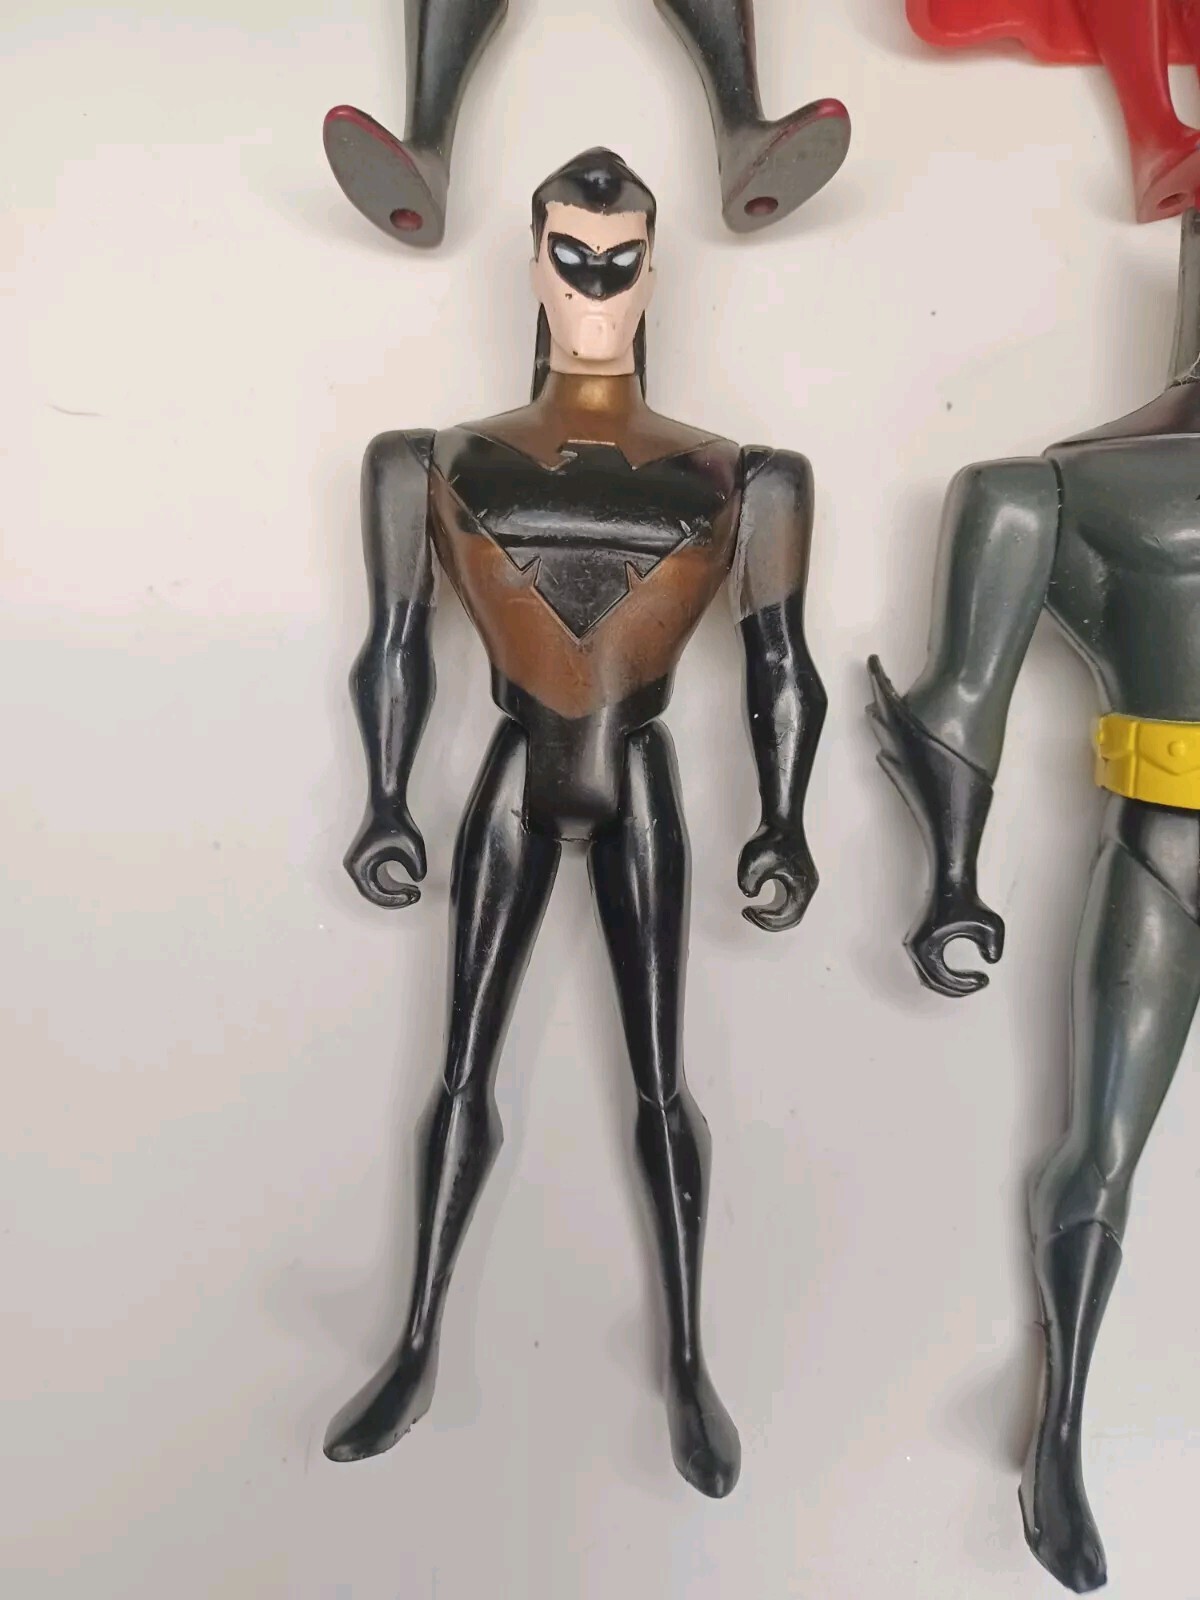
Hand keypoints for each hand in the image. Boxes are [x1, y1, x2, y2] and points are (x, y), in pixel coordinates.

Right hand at [344, 803, 426, 908]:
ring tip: (413, 892)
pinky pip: (378, 881)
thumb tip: (417, 880)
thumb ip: (418, 868)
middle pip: (373, 894)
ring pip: (376, 889)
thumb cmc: (395, 822)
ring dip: (394, 893)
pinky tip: (407, 886)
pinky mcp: (368, 861)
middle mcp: (355, 867)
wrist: (388, 804)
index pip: (373, 893)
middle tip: (414, 897)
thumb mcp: (412, 847)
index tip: (410, 897)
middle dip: (395, 899)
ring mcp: (360, 865)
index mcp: (359, 866)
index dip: (393, 900)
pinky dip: (392, 886)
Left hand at [737, 822, 817, 931]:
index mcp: (802, 887)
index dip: (767, 920)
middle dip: (768, 922)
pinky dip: (773, 909)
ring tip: (751, 911)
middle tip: (748, 914)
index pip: (788, 917)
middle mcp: (807, 888)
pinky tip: (758, 904)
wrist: (780, 820)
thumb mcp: (753, 862)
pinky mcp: (796, 880)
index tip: (748, 911)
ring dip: (771, 917)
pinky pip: (787, 904)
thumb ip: (749, 882)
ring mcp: (803, 885)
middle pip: (791, 919)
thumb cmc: (771, 838)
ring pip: (790, 913)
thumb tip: (750, 895)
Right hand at [905, 882, 1004, 996]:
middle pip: (932, 983)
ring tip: (971, 982)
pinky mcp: (916, 943)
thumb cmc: (967, 901)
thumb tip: (991, 961)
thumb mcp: (990, 924)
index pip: (942, 979)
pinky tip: (960, 974)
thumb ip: (995, 946)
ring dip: (948, 985)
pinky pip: (926, 969)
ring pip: (927, 978)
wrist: (950, 883)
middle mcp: (913, 947)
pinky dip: (941, 976)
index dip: (964, 985)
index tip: (984, 979)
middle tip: (978, 984)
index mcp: (926, 946)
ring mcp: (911, 945)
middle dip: (957, 989)